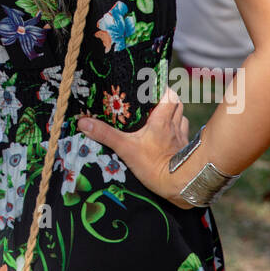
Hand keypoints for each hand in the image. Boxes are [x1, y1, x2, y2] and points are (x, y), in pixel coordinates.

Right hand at [77, 88, 193, 208]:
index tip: (154, 85)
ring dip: (175, 114)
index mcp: (162, 120)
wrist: (178, 185)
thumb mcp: (125, 148)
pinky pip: (184, 135)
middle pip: (178, 104)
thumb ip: (105, 135)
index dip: (164, 88)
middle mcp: (174, 126)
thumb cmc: (153, 165)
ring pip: (182, 118)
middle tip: (155, 99)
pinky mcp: (185, 151)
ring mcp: (182, 138)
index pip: (169, 95)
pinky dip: (178, 131)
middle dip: (168, 99)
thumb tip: (84, 122)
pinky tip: (169, 136)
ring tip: (162, 115)